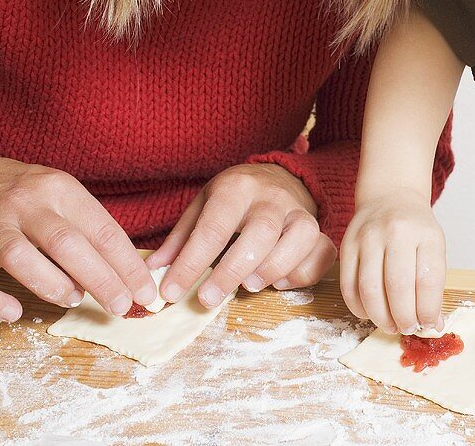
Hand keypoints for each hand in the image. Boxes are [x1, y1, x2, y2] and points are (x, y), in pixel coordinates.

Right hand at [0, 148, 155, 321]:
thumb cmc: (22, 195)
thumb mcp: (61, 194)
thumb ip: (89, 227)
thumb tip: (126, 274)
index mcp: (59, 189)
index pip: (102, 230)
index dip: (128, 265)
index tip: (146, 292)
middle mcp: (24, 204)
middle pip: (67, 243)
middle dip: (100, 279)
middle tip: (121, 305)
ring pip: (20, 257)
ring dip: (51, 284)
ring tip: (73, 299)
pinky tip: (12, 313)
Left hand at [148, 163, 335, 307]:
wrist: (280, 176)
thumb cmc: (235, 198)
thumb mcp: (203, 205)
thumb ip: (181, 238)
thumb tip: (153, 272)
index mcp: (237, 188)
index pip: (212, 228)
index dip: (190, 264)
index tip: (170, 291)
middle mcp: (271, 198)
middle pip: (259, 234)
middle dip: (232, 271)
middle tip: (208, 298)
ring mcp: (299, 212)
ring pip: (300, 238)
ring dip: (275, 267)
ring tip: (250, 286)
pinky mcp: (319, 228)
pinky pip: (322, 252)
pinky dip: (303, 272)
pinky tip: (280, 282)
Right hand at [339, 189, 445, 334]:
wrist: (390, 197)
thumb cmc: (415, 229)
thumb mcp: (434, 248)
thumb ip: (433, 286)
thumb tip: (432, 324)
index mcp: (426, 234)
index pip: (428, 280)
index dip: (428, 310)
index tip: (429, 325)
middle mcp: (396, 233)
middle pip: (398, 286)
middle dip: (404, 317)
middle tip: (408, 328)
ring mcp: (368, 237)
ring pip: (370, 289)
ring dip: (380, 317)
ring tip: (390, 325)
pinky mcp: (347, 245)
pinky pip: (348, 285)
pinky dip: (359, 307)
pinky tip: (369, 313)